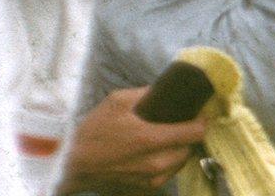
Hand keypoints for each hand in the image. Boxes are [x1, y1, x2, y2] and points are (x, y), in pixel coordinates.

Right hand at [57, 87, 206, 194]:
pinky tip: (157, 151)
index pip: (196, 132)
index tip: (198, 112)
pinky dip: (170, 161)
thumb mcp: (116, 102)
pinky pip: (171, 171)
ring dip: (180, 148)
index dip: (201, 120)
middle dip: (188, 134)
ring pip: (183, 160)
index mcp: (150, 139)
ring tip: (166, 136)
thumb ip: (145, 94)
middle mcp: (156, 162)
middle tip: (178, 122)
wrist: (74, 164)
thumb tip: (166, 89)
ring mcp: (153, 178)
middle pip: (192, 146)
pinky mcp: (148, 187)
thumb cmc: (93, 132)